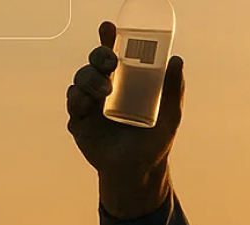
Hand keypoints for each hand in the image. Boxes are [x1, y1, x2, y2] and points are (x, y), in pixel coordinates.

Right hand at [67, 21, 185, 219]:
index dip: (109, 39)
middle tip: (111, 62)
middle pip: (94, 62)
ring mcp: (90, 104)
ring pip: (80, 79)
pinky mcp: (79, 122)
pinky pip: (72, 102)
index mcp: (125, 82)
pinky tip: (86, 105)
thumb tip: (177, 60)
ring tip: (104, 90)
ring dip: (89, 79)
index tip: (109, 28)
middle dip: (99, 55)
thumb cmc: (155, 142)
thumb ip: (174, 90)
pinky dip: (77, 99)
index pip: (114, 54)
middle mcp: (105, 88)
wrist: (138, 171)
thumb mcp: (170, 115)